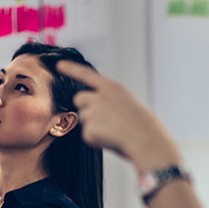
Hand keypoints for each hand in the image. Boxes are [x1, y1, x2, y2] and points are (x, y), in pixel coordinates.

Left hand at [56, 60, 183, 170]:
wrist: (149, 142)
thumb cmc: (145, 127)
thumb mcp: (129, 104)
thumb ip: (111, 102)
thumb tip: (94, 111)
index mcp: (113, 88)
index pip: (87, 74)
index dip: (71, 69)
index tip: (59, 64)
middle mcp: (100, 96)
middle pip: (80, 99)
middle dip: (86, 108)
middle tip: (106, 121)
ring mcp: (93, 112)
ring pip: (83, 119)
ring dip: (93, 126)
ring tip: (115, 132)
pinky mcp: (89, 128)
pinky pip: (87, 136)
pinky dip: (97, 141)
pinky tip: (113, 140)